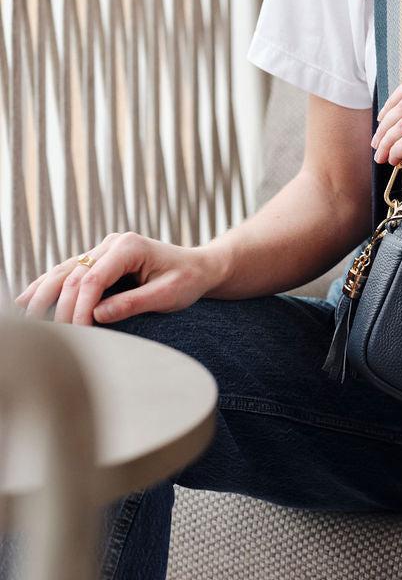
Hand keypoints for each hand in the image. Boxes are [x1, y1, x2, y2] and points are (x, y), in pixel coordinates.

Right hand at [13, 232, 217, 325]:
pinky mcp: (100, 260)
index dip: (80, 307)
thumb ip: (133, 303)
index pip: (94, 278)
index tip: (78, 333)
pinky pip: (68, 272)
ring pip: (64, 270)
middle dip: (58, 305)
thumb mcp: (167, 295)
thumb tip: (98, 315)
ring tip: (25, 318)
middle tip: (48, 336)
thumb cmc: (187, 280)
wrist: (199, 267)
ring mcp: (104, 249)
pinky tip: (27, 299)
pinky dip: (48, 286)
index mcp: (130, 246)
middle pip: (73, 274)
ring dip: (43, 293)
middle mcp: (112, 243)